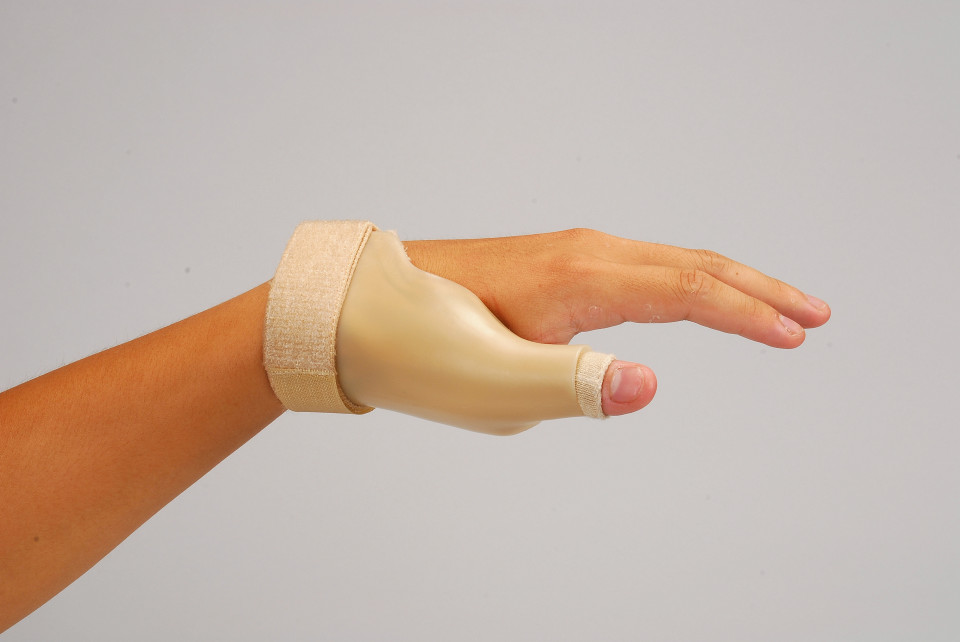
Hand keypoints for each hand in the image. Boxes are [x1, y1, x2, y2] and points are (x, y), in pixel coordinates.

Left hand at [404, 228, 830, 416]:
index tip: (799, 336)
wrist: (368, 309)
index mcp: (582, 279)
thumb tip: (651, 387)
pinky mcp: (560, 263)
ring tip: (774, 307)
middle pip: (695, 264)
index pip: (690, 291)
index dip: (750, 315)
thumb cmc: (427, 353)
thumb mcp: (496, 388)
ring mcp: (573, 253)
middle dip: (759, 291)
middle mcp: (586, 253)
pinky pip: (644, 268)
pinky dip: (688, 282)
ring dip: (730, 283)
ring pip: (672, 261)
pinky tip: (696, 297)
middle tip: (815, 315)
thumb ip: (578, 390)